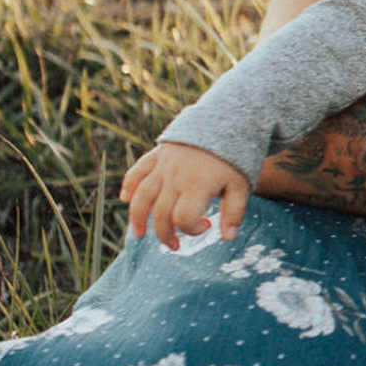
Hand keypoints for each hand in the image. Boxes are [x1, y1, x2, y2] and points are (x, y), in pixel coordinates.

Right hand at [122, 141, 250, 249]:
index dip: (192, 230)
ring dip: (137, 218)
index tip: (207, 225)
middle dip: (165, 234)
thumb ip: (234, 212)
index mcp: (197, 186)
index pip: (183, 218)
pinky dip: (129, 185)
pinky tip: (125, 199)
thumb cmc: (235, 156)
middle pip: (161, 213)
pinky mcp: (157, 155)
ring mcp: (163, 166)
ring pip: (142, 196)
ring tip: (139, 234)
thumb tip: (227, 239)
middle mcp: (175, 177)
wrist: (224, 120)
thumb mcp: (241, 185)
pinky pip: (137, 172)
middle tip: (174, 245)